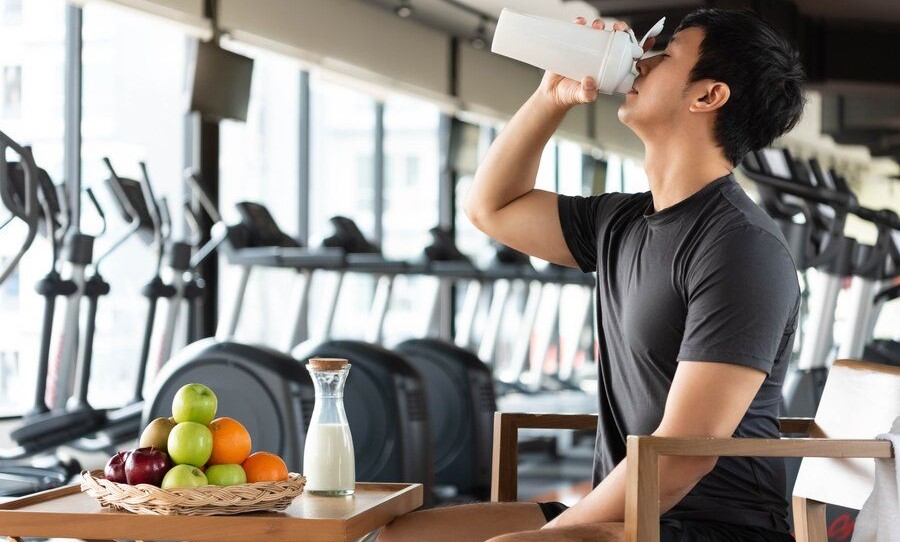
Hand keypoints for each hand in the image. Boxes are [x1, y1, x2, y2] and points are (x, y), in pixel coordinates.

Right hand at [537, 17, 655, 108]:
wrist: (551, 93)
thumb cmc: (570, 95)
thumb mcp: (582, 96)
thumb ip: (587, 94)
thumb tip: (589, 83)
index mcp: (607, 69)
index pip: (623, 54)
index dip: (630, 44)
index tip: (631, 38)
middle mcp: (599, 57)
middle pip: (613, 38)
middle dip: (618, 29)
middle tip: (616, 29)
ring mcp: (586, 50)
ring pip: (597, 32)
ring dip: (599, 24)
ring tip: (597, 26)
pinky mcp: (572, 45)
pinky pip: (578, 31)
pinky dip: (579, 23)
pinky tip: (580, 22)